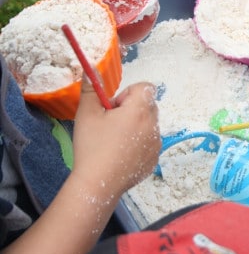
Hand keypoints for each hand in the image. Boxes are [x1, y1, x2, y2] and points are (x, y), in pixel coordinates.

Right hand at [71, 76, 160, 195]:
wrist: (98, 183)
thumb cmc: (92, 146)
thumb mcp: (86, 114)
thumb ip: (91, 88)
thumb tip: (92, 70)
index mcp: (140, 110)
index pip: (146, 87)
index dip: (129, 93)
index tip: (113, 107)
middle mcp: (154, 124)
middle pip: (148, 105)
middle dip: (131, 109)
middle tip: (111, 123)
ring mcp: (156, 143)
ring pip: (149, 125)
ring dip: (135, 126)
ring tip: (114, 141)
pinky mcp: (154, 158)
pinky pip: (149, 143)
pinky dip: (138, 144)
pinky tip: (120, 155)